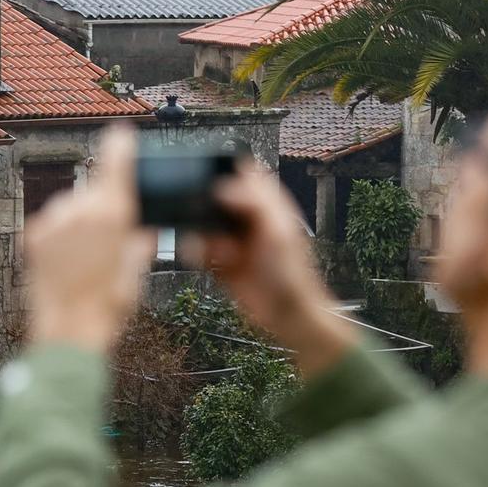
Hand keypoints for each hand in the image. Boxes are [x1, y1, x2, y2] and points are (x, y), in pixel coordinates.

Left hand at [22, 124, 156, 353]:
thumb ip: (142, 240)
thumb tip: (144, 227)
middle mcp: (80, 208)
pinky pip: (53, 223)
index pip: (116, 161)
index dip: (120, 145)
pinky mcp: (34, 234)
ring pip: (72, 206)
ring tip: (87, 258)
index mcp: (112, 211)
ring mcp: (54, 220)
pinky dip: (61, 233)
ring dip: (80, 221)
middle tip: (110, 241)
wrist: (68, 330)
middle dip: (103, 206)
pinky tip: (67, 260)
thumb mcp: (138, 271)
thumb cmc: (108, 304)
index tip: (121, 135)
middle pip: (94, 190)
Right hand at [193, 162, 354, 377]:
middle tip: (208, 219)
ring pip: (201, 222)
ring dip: (201, 234)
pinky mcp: (219, 260)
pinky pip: (197, 248)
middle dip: (205, 206)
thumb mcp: (277, 232)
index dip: (226, 173)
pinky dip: (197, 253)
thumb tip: (222, 186)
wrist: (285, 313)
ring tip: (218, 250)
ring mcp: (231, 238)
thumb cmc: (291, 273)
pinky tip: (210, 261)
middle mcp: (247, 217)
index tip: (213, 185)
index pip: (242, 173)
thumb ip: (254, 203)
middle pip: (214, 196)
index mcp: (267, 203)